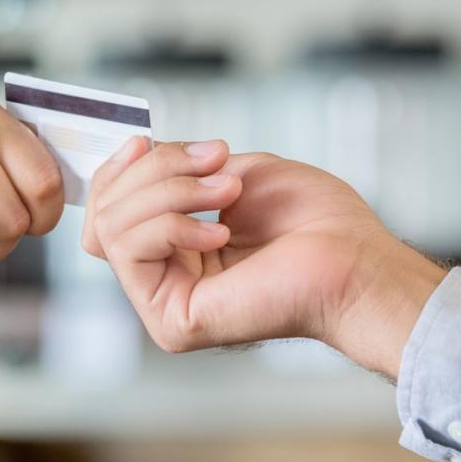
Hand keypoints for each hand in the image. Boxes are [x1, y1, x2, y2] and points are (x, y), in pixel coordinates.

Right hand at [83, 138, 444, 377]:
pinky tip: (220, 233)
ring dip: (170, 193)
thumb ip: (175, 168)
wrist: (355, 258)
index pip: (109, 208)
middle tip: (214, 164)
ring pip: (113, 228)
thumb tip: (131, 155)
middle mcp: (164, 277)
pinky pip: (132, 252)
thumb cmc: (314, 221)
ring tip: (227, 192)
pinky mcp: (171, 321)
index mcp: (175, 248)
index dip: (117, 169)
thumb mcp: (230, 170)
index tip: (145, 140)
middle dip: (154, 173)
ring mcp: (163, 302)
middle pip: (106, 213)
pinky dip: (173, 225)